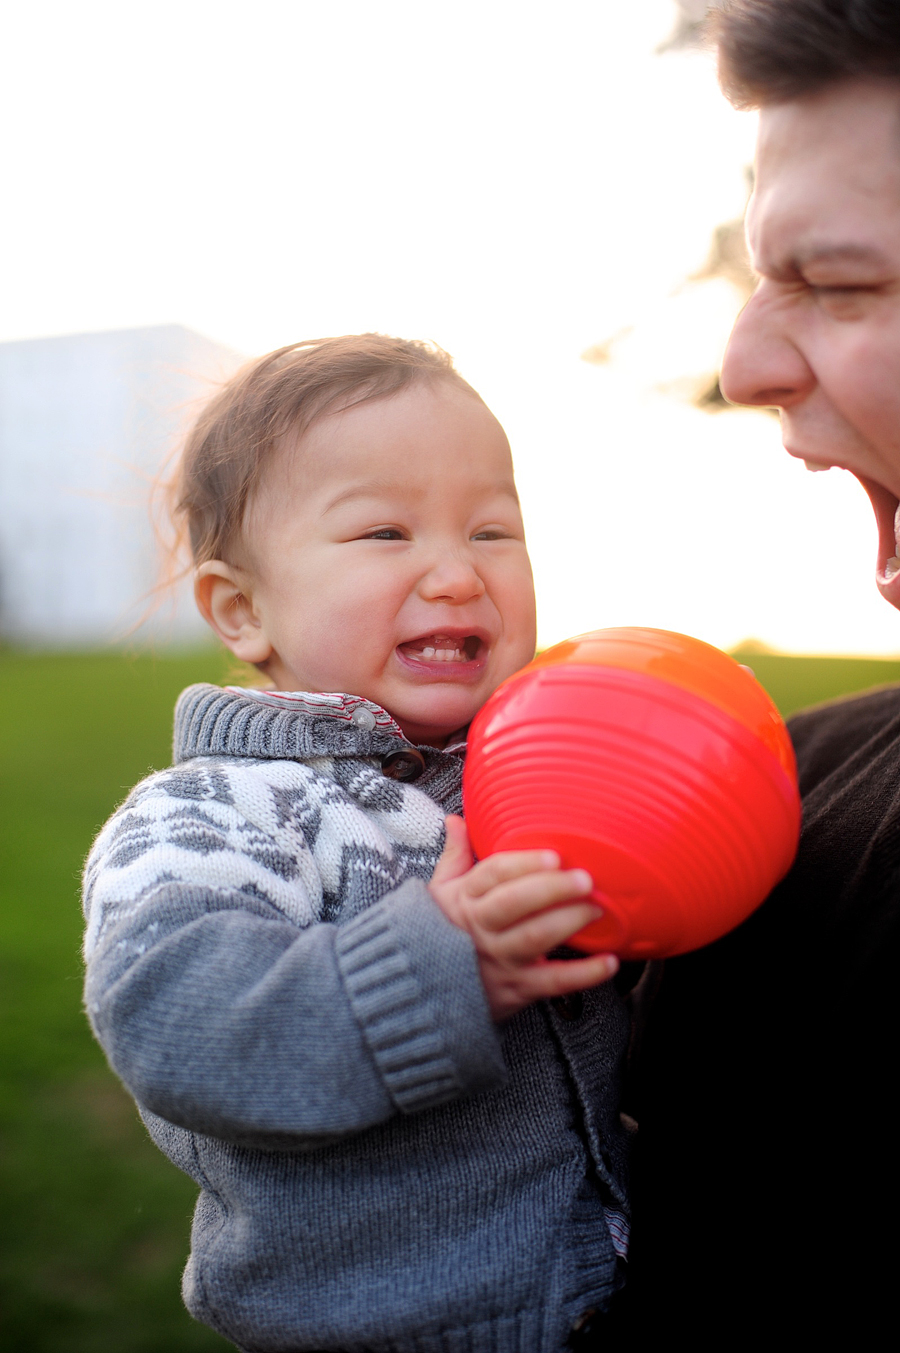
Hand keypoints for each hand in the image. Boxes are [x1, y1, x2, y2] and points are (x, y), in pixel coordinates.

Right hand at [429, 816, 618, 1021]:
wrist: (431, 990)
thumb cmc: (445, 932)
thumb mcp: (442, 892)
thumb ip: (454, 855)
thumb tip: (456, 819)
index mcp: (466, 898)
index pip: (493, 874)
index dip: (524, 863)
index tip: (554, 856)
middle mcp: (482, 927)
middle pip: (514, 903)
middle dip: (551, 888)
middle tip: (584, 879)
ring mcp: (500, 959)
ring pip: (534, 938)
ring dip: (569, 921)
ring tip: (597, 909)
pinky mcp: (518, 989)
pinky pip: (553, 982)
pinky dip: (584, 974)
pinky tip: (608, 961)